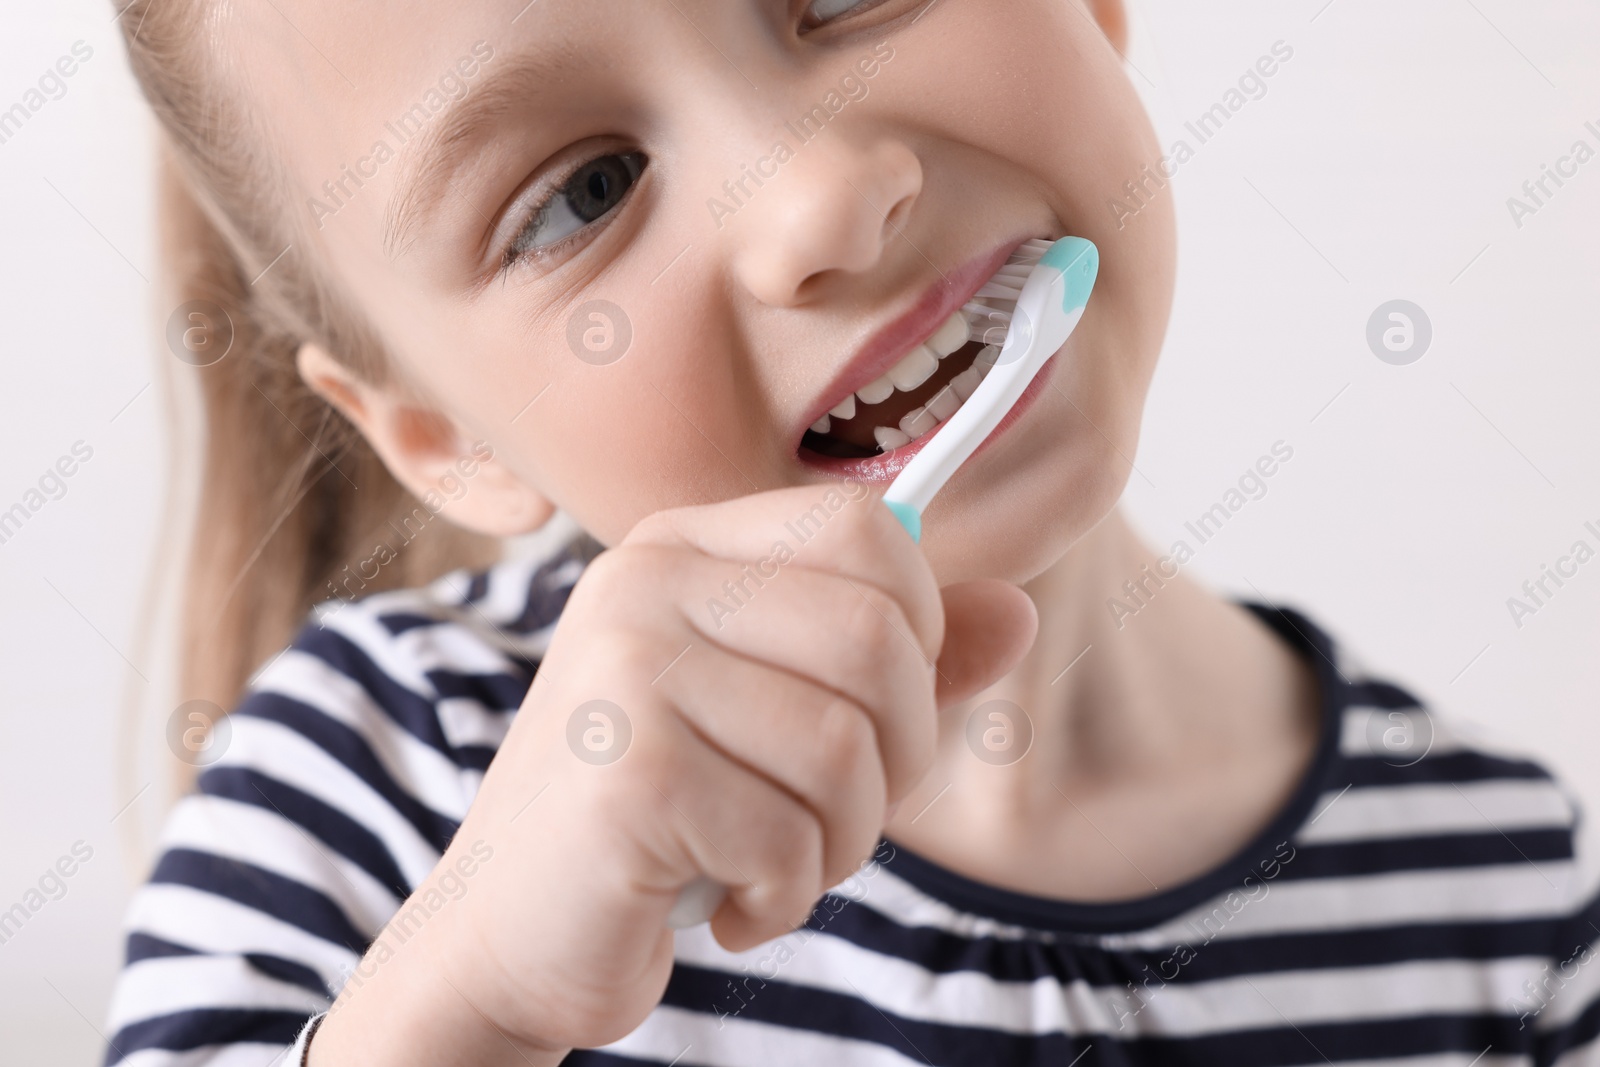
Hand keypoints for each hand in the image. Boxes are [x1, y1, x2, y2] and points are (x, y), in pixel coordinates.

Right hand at [310, 484, 1034, 1063]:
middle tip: (827, 815)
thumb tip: (1018, 611)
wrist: (507, 935)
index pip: (866, 530)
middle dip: (893, 761)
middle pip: (879, 639)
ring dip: (837, 843)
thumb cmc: (660, 820)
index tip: (873, 710)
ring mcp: (628, 670)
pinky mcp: (627, 773)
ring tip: (770, 863)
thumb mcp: (785, 722)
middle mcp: (647, 583)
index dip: (915, 627)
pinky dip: (782, 897)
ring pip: (847, 751)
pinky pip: (789, 838)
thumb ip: (902, 665)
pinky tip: (723, 902)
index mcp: (685, 548)